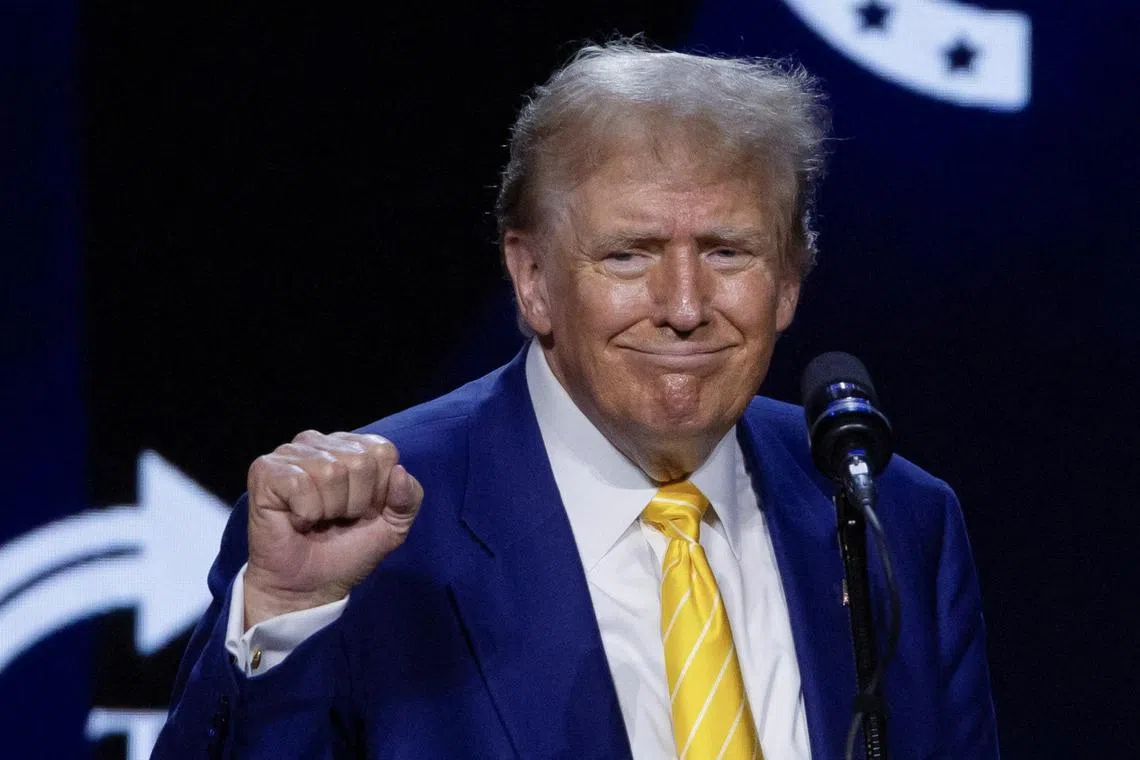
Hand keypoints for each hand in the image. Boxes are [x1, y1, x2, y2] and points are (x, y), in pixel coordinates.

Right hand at [243, 430, 422, 628]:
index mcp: (351, 446)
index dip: (379, 491)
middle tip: (336, 519)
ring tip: (316, 520)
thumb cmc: (346, 551)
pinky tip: (296, 520)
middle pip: (360, 461)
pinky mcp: (265, 471)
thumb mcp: (393, 527)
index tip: (363, 512)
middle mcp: (319, 442)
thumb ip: (408, 498)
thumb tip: (399, 471)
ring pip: (331, 472)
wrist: (308, 587)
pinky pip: (300, 485)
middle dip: (355, 503)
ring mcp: (289, 453)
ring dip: (329, 510)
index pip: (383, 451)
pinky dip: (305, 513)